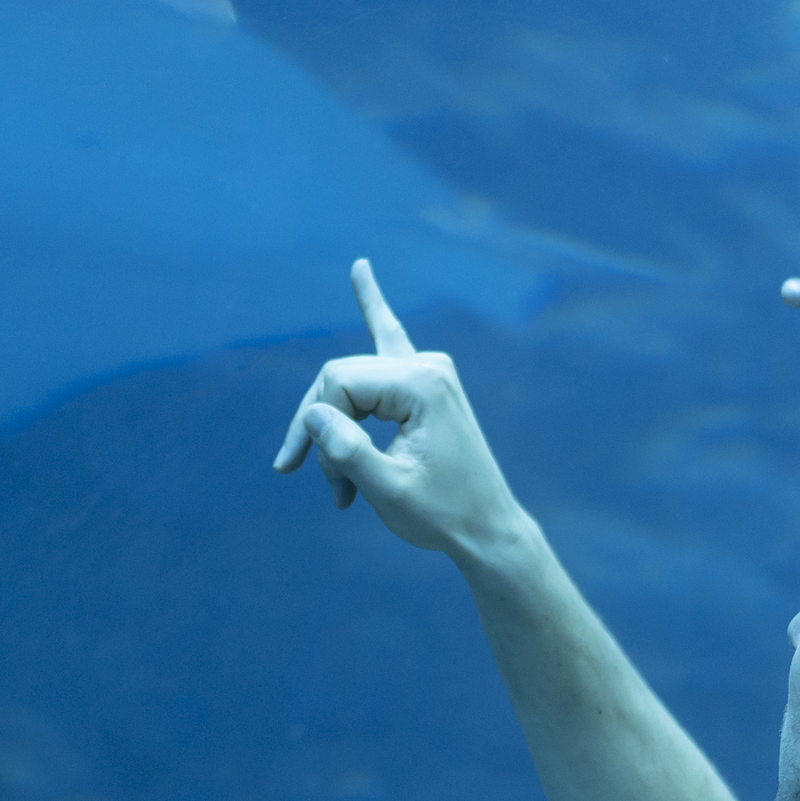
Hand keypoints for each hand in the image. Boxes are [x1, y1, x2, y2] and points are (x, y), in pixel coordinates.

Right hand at [275, 260, 532, 564]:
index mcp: (421, 384)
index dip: (312, 425)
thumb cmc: (443, 514)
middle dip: (320, 429)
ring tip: (327, 478)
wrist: (489, 530)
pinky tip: (360, 270)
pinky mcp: (428, 382)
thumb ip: (347, 451)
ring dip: (334, 422)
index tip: (310, 472)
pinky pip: (389, 341)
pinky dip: (372, 312)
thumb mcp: (388, 490)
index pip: (337, 381)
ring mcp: (430, 370)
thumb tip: (312, 413)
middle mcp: (428, 366)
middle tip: (311, 479)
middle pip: (341, 378)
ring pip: (353, 378)